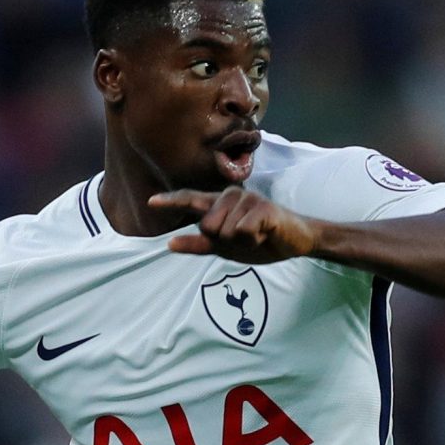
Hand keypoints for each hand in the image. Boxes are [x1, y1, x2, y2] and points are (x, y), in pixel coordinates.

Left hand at [148, 188, 318, 262]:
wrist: (293, 241)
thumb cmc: (258, 241)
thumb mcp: (224, 248)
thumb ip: (197, 245)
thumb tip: (170, 244)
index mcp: (219, 205)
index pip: (191, 201)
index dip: (171, 202)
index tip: (151, 203)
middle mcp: (230, 196)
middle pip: (208, 225)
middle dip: (224, 240)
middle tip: (244, 238)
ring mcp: (247, 199)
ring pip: (226, 230)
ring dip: (241, 242)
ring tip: (255, 236)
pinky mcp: (263, 207)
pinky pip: (243, 230)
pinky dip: (253, 240)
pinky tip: (263, 235)